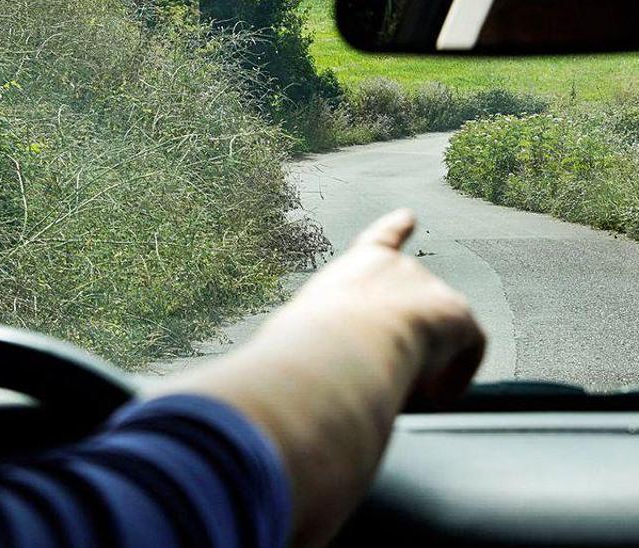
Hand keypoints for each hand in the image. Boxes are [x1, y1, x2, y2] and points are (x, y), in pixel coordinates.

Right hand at [156, 209, 485, 546]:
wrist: (337, 356)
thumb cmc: (298, 362)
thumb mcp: (278, 359)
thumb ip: (253, 375)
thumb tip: (170, 411)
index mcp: (353, 272)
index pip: (377, 244)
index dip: (393, 232)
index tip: (409, 216)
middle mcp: (394, 269)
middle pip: (414, 311)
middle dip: (409, 347)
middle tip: (389, 384)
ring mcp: (428, 287)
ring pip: (437, 343)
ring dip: (422, 373)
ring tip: (396, 397)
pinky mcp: (457, 314)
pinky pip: (468, 356)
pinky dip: (451, 383)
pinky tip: (427, 399)